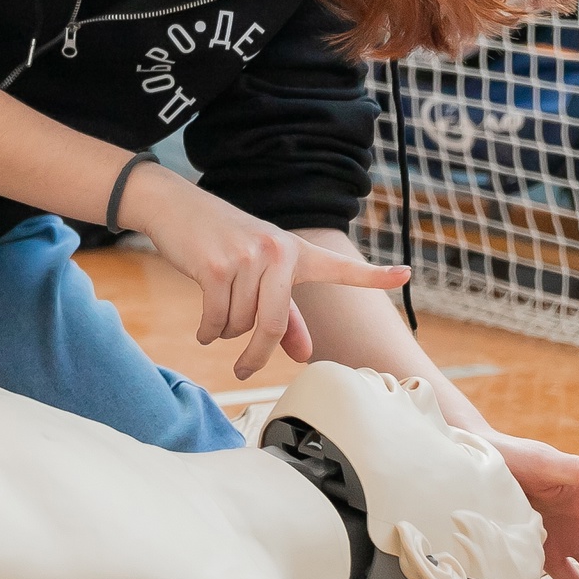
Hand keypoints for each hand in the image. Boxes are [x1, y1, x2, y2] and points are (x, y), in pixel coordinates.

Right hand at [117, 166, 410, 379]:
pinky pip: (217, 319)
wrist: (173, 205)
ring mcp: (247, 258)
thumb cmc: (219, 240)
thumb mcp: (256, 269)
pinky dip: (209, 332)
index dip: (374, 275)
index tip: (405, 275)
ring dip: (225, 333)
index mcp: (295, 251)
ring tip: (215, 321)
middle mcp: (278, 252)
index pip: (340, 267)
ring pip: (241, 324)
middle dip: (257, 355)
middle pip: (275, 325)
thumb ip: (285, 312)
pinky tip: (204, 331)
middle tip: (244, 372)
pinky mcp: (215, 267)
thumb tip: (304, 355)